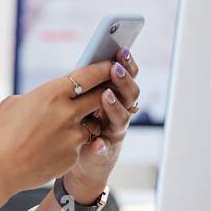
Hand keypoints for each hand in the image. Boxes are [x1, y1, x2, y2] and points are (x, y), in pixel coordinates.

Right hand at [0, 58, 118, 195]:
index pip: (89, 75)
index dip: (103, 69)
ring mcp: (72, 137)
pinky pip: (80, 145)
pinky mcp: (72, 157)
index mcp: (51, 93)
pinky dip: (72, 144)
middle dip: (104, 94)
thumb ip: (39, 96)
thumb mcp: (14, 104)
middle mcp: (67, 113)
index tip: (110, 65)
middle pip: (100, 97)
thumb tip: (50, 96)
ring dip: (88, 122)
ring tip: (70, 125)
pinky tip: (54, 147)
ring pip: (93, 124)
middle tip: (105, 92)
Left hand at [64, 46, 139, 201]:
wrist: (81, 160)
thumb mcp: (84, 100)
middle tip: (115, 68)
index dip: (126, 64)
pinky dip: (101, 146)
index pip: (126, 77)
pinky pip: (104, 149)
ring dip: (115, 107)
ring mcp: (114, 133)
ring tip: (105, 96)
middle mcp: (119, 113)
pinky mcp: (103, 153)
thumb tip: (88, 58)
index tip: (122, 49)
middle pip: (130, 94)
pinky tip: (97, 143)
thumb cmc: (82, 123)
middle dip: (123, 80)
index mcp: (116, 97)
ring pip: (121, 118)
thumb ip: (88, 84)